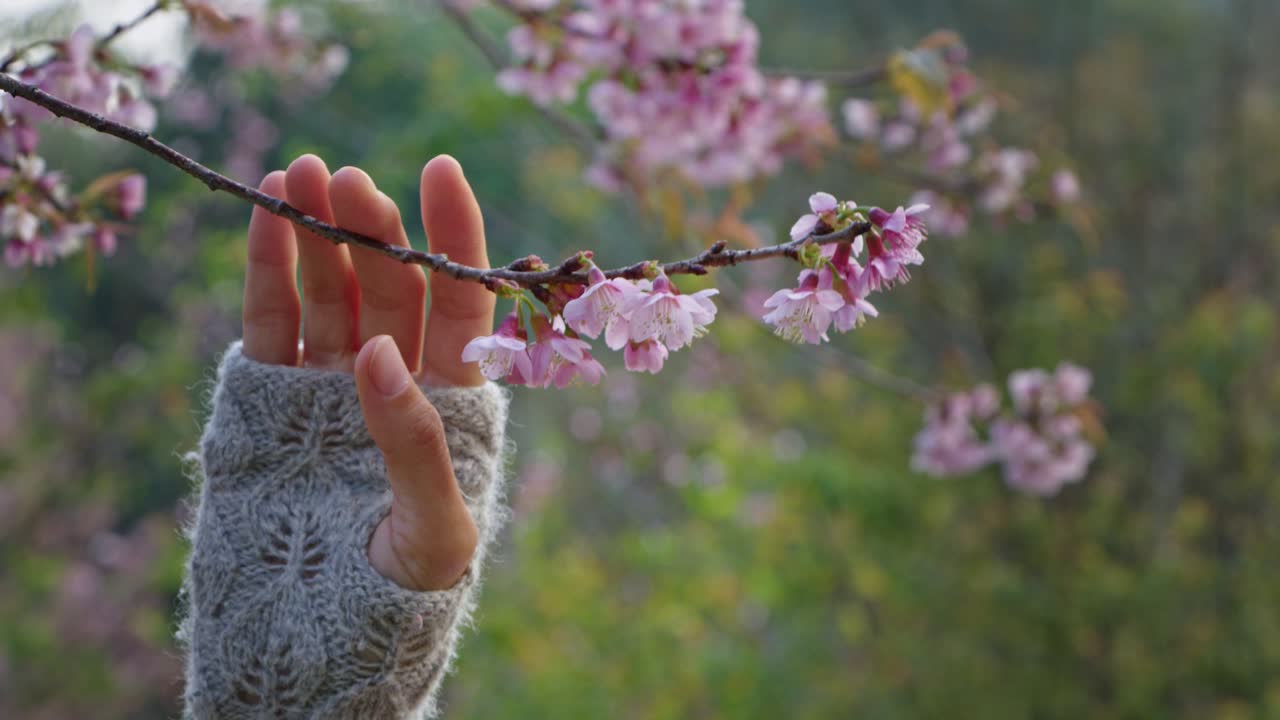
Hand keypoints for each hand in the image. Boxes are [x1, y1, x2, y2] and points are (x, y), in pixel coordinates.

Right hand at [240, 153, 495, 590]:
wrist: (318, 641)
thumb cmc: (401, 596)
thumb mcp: (434, 527)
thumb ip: (414, 440)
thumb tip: (379, 350)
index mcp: (452, 401)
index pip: (461, 302)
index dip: (453, 236)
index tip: (440, 170)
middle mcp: (394, 381)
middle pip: (389, 286)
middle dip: (371, 229)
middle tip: (350, 181)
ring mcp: (329, 385)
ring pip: (328, 291)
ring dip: (316, 233)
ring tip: (302, 175)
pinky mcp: (271, 398)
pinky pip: (271, 322)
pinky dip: (265, 268)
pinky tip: (267, 213)